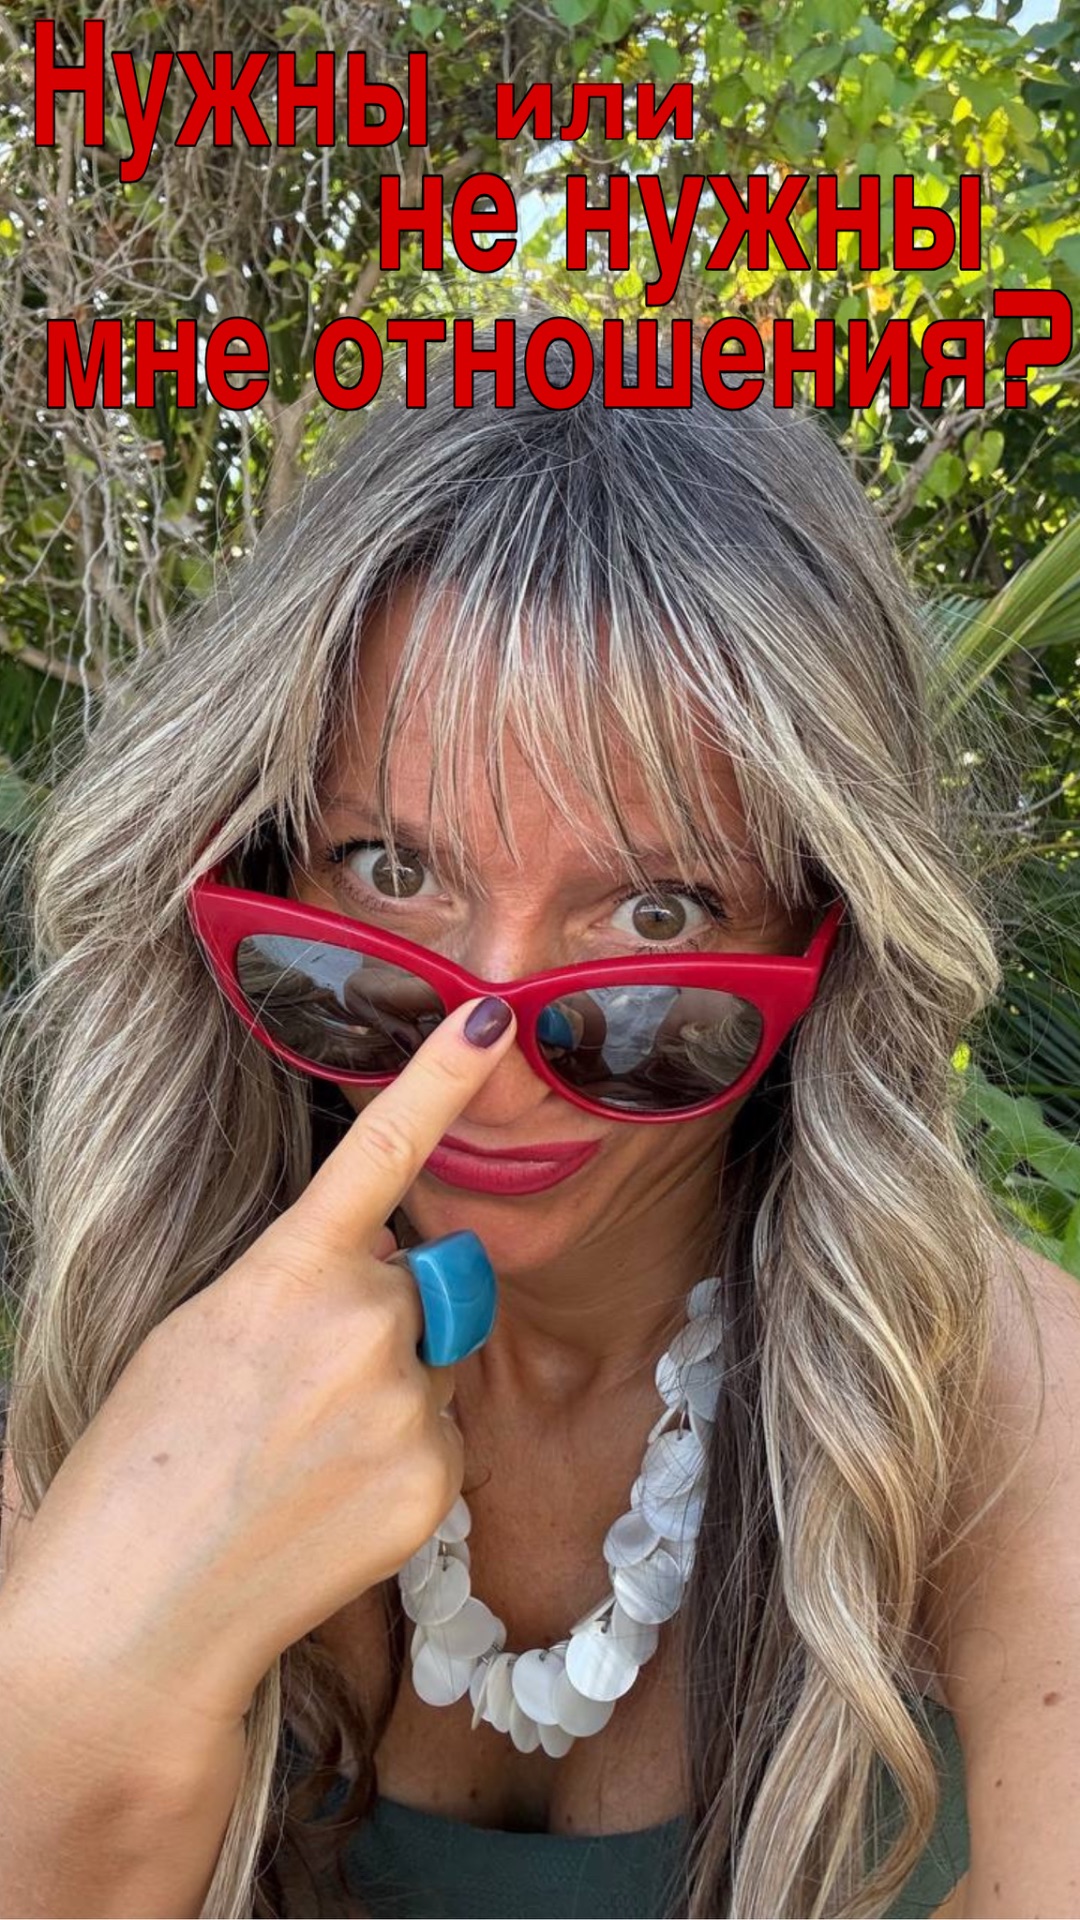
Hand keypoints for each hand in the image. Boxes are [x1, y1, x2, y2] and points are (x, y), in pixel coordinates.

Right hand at [0, 996, 515, 1731]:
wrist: (139, 1607)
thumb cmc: (148, 1456)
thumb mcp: (206, 1328)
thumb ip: (304, 1280)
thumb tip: (394, 1276)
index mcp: (289, 1270)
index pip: (382, 1150)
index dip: (442, 1075)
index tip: (497, 1013)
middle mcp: (363, 1323)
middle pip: (415, 1287)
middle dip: (377, 1319)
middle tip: (291, 1392)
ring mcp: (407, 1405)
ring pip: (433, 1365)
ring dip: (392, 1391)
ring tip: (302, 1455)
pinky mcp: (437, 1481)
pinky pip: (443, 1440)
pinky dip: (402, 1461)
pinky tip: (331, 1500)